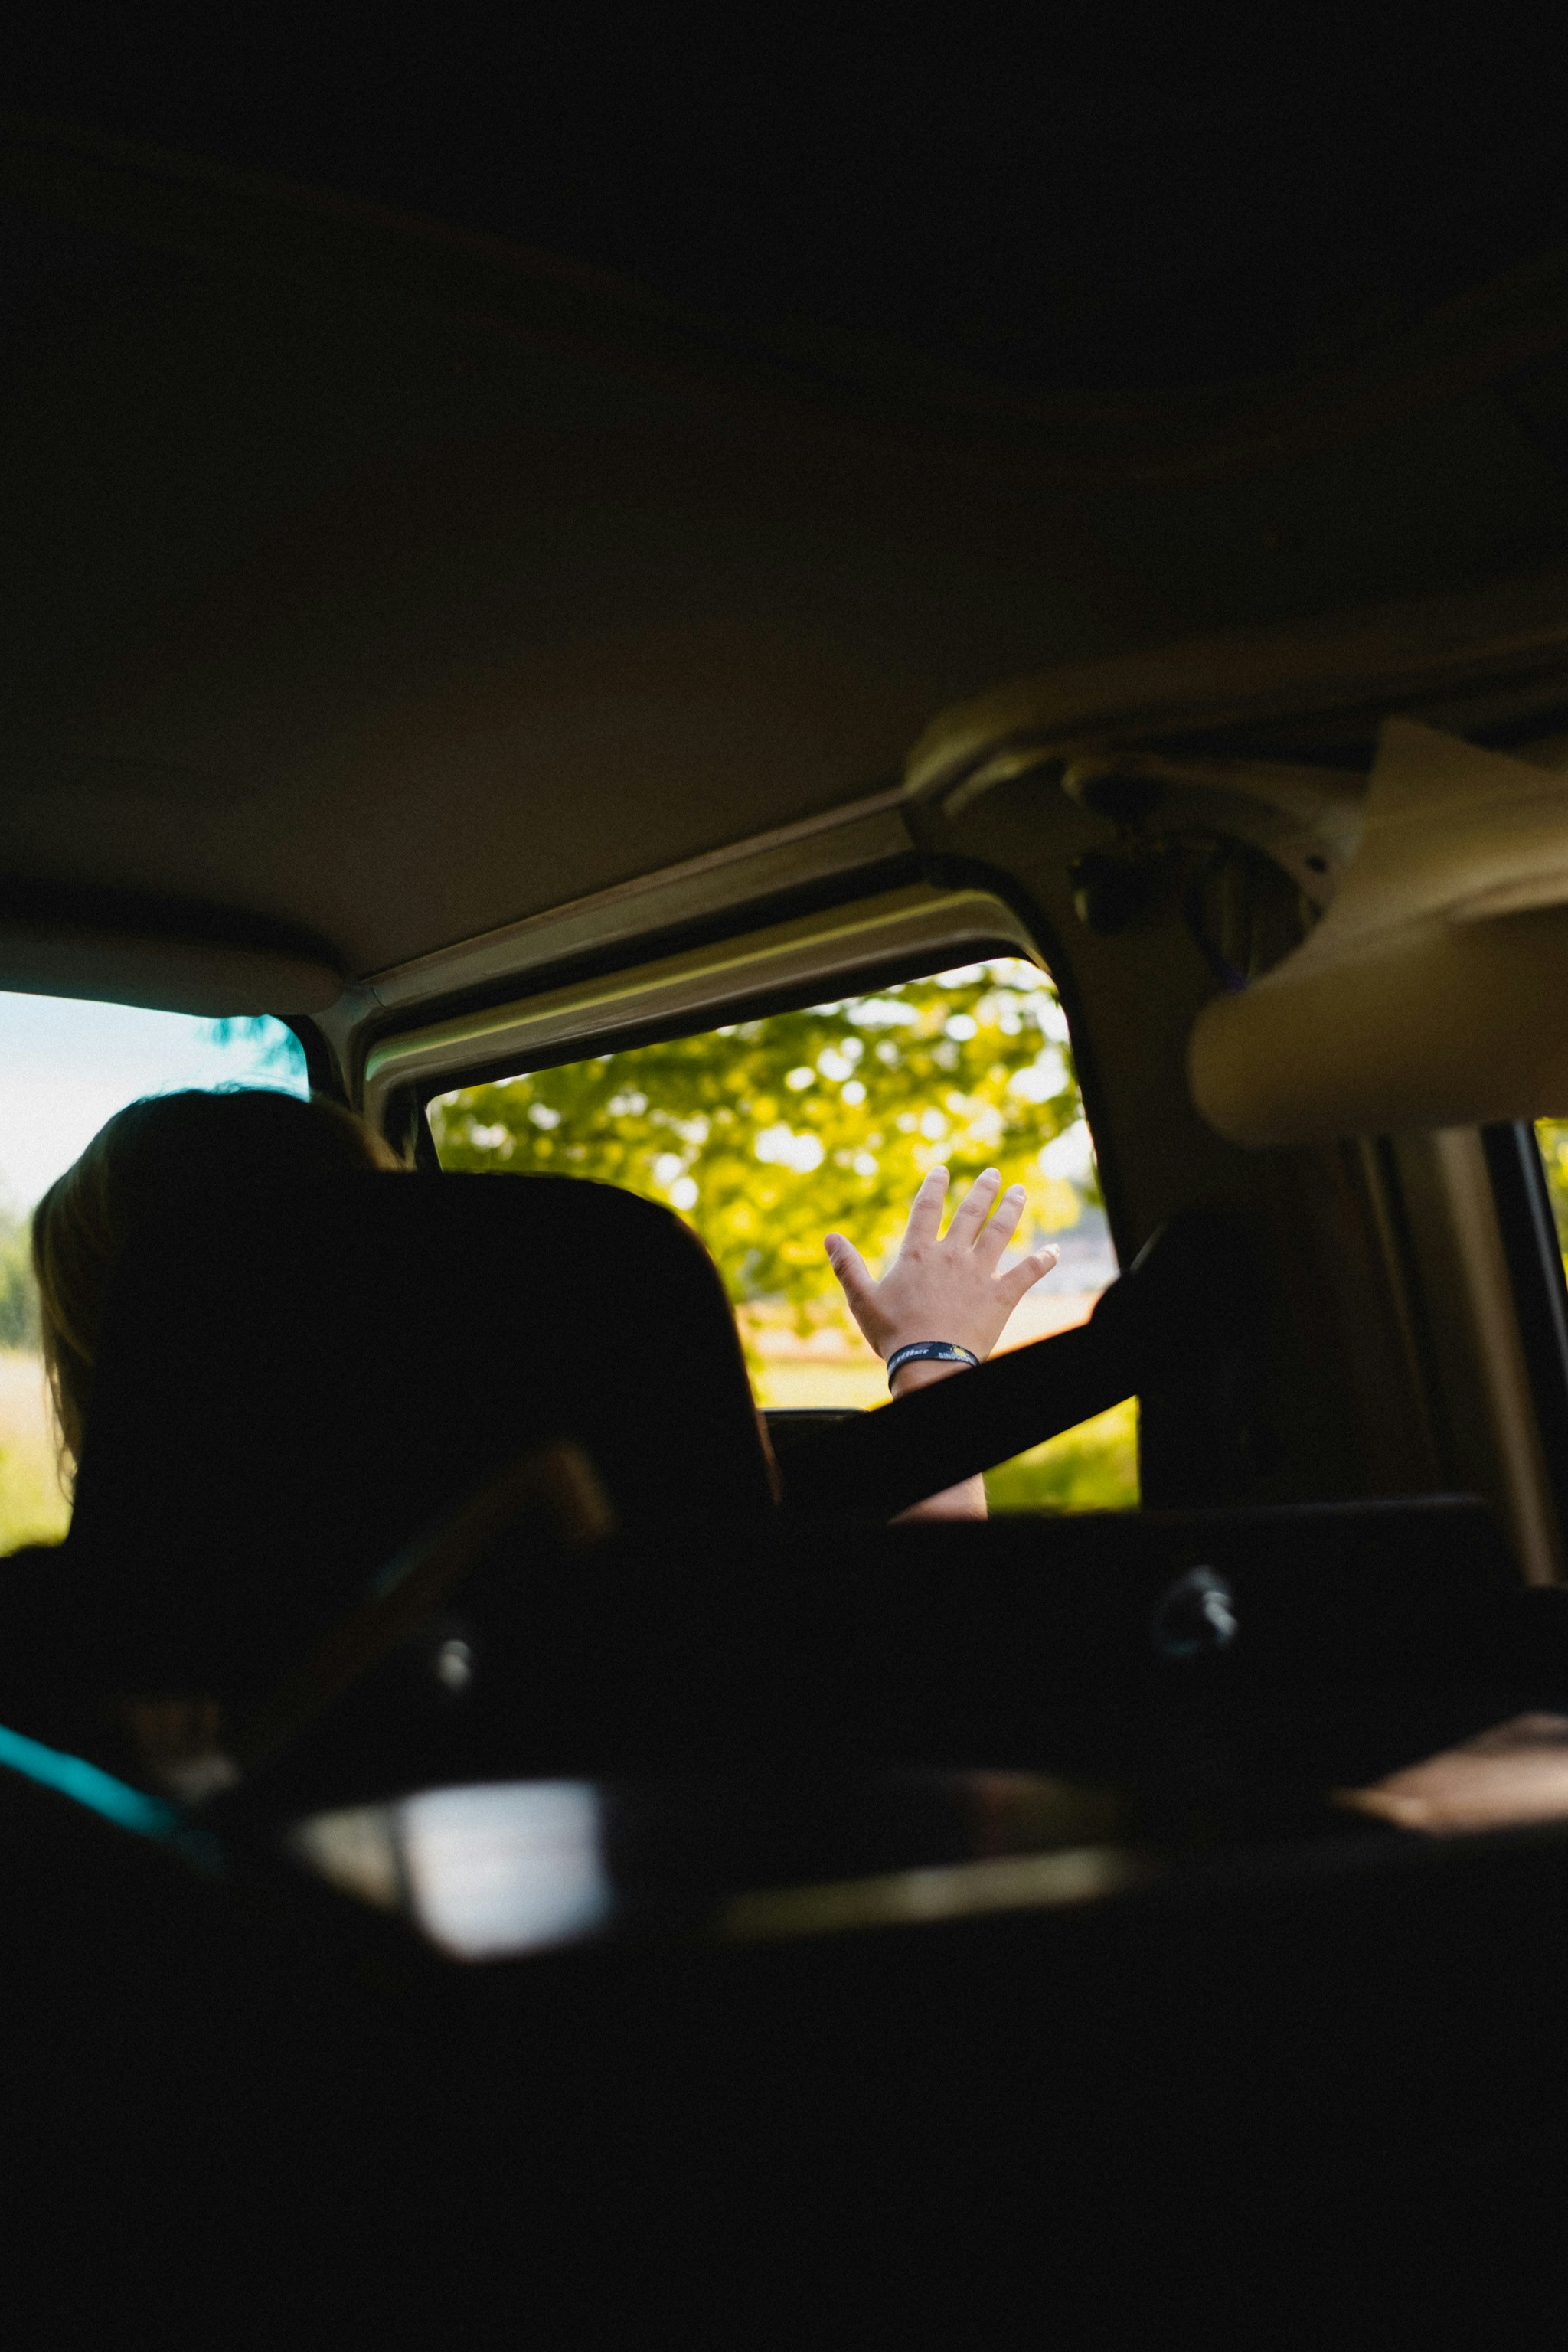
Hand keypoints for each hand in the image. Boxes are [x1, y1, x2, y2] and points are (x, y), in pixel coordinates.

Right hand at [824, 1166, 1057, 1375]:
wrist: (930, 1363)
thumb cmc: (894, 1334)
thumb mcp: (862, 1299)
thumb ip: (847, 1266)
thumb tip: (829, 1238)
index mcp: (918, 1254)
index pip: (926, 1210)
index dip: (934, 1187)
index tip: (942, 1170)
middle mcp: (951, 1256)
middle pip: (971, 1213)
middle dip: (983, 1190)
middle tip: (994, 1174)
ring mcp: (979, 1274)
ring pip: (1000, 1233)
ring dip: (1011, 1210)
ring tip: (1020, 1192)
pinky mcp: (1001, 1296)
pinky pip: (1027, 1273)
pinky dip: (1042, 1261)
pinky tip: (1054, 1250)